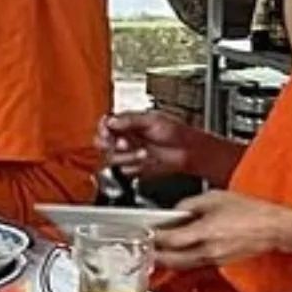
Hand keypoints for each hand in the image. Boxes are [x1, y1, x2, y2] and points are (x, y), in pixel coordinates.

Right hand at [97, 110, 213, 180]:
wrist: (189, 152)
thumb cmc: (177, 133)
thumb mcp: (153, 120)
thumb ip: (130, 121)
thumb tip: (111, 121)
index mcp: (128, 122)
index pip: (106, 125)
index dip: (104, 129)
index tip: (108, 132)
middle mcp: (126, 137)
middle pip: (103, 142)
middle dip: (111, 144)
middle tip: (123, 144)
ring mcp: (129, 153)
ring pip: (112, 158)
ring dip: (127, 156)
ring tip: (143, 152)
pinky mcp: (134, 167)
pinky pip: (123, 170)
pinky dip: (133, 166)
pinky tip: (145, 161)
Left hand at [152, 190, 291, 268]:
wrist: (273, 228)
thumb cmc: (250, 211)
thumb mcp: (215, 197)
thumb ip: (189, 204)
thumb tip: (175, 211)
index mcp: (205, 232)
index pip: (170, 240)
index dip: (154, 237)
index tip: (146, 231)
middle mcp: (207, 250)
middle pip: (171, 260)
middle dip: (154, 253)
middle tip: (144, 244)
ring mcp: (213, 259)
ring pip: (181, 264)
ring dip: (166, 259)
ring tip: (157, 248)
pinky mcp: (219, 262)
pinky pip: (193, 263)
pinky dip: (182, 258)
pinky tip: (178, 249)